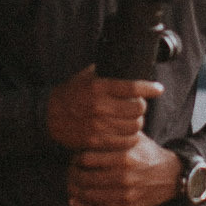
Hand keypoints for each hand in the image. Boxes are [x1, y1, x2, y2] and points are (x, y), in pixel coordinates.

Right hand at [45, 66, 164, 151]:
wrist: (48, 116)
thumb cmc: (70, 93)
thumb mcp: (86, 76)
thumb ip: (106, 71)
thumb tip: (127, 64)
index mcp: (98, 86)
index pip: (132, 87)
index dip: (149, 88)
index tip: (158, 89)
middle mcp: (99, 106)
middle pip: (137, 108)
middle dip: (142, 106)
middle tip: (139, 106)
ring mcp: (98, 125)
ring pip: (134, 126)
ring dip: (137, 123)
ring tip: (133, 120)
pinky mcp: (96, 141)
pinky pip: (125, 142)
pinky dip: (131, 138)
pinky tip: (128, 134)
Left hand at [66, 134, 183, 205]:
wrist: (171, 176)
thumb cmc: (148, 153)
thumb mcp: (134, 137)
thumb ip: (114, 132)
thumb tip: (88, 125)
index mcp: (125, 157)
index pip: (86, 159)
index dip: (75, 158)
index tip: (75, 156)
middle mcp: (124, 177)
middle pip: (84, 178)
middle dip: (72, 174)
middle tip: (70, 170)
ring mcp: (125, 196)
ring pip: (88, 196)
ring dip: (74, 190)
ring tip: (71, 183)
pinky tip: (74, 202)